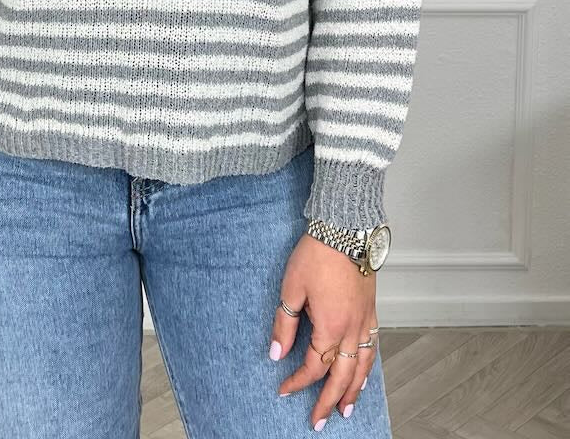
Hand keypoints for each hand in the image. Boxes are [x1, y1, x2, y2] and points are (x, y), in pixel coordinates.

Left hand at [270, 232, 378, 430]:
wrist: (344, 229)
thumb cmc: (317, 254)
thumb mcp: (291, 289)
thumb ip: (284, 325)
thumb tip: (276, 353)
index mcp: (330, 327)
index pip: (313, 366)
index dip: (298, 381)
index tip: (284, 389)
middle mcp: (351, 329)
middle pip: (341, 376)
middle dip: (329, 401)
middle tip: (319, 420)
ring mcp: (365, 321)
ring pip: (362, 366)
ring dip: (354, 390)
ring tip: (346, 409)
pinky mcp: (371, 310)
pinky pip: (372, 347)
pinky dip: (368, 366)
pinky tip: (364, 373)